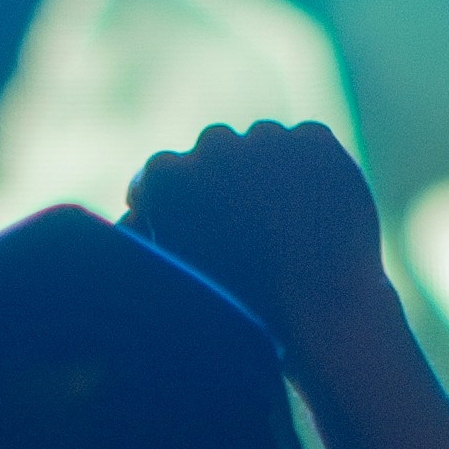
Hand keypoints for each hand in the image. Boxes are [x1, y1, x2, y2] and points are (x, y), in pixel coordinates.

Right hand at [122, 119, 396, 359]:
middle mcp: (211, 145)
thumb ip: (148, 238)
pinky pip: (305, 144)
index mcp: (165, 178)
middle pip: (212, 150)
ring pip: (261, 143)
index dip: (174, 198)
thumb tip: (131, 221)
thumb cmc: (237, 311)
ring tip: (283, 217)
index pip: (159, 174)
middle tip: (242, 219)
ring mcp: (267, 138)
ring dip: (265, 168)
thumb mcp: (175, 278)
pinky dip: (308, 167)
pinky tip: (313, 206)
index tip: (188, 221)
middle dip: (222, 176)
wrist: (318, 311)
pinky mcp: (315, 139)